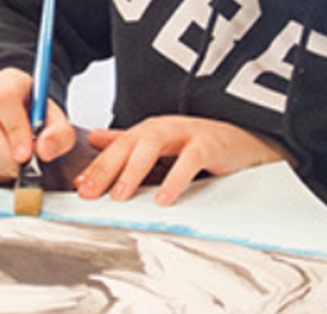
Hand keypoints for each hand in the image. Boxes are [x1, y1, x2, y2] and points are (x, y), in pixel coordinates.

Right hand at [0, 68, 74, 181]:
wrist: (15, 111)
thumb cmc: (34, 114)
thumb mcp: (56, 120)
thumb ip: (59, 134)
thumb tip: (45, 150)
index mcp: (9, 80)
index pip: (4, 98)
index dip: (15, 129)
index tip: (26, 155)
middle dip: (5, 155)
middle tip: (21, 168)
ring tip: (13, 168)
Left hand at [74, 116, 286, 206]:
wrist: (246, 141)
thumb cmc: (202, 144)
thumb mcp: (161, 144)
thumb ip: (128, 143)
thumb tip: (93, 139)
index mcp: (150, 130)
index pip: (117, 147)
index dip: (96, 166)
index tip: (79, 187)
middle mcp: (165, 127)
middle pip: (129, 143)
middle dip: (106, 167)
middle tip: (89, 192)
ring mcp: (188, 133)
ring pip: (153, 144)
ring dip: (134, 170)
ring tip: (120, 196)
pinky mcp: (210, 145)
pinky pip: (189, 160)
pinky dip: (175, 179)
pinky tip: (162, 198)